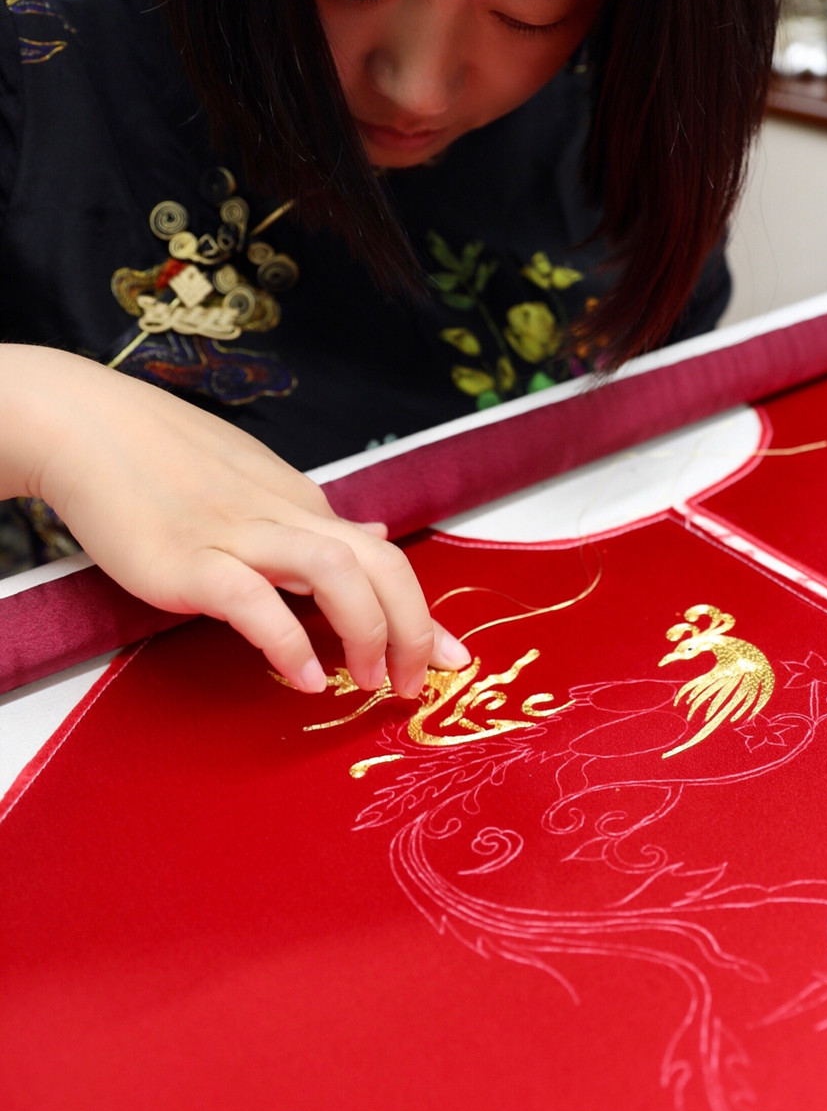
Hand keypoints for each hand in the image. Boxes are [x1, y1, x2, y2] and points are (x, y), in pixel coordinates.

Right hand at [5, 345, 468, 694]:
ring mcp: (237, 537)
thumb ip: (317, 524)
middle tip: (411, 682)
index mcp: (302, 506)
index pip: (384, 560)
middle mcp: (284, 518)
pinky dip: (286, 640)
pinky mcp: (189, 562)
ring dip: (365, 631)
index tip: (454, 658)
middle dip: (413, 629)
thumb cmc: (167, 461)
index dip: (425, 614)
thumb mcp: (261, 487)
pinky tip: (299, 676)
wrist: (88, 428)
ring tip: (364, 680)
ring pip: (334, 573)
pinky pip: (253, 600)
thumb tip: (371, 540)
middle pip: (379, 567)